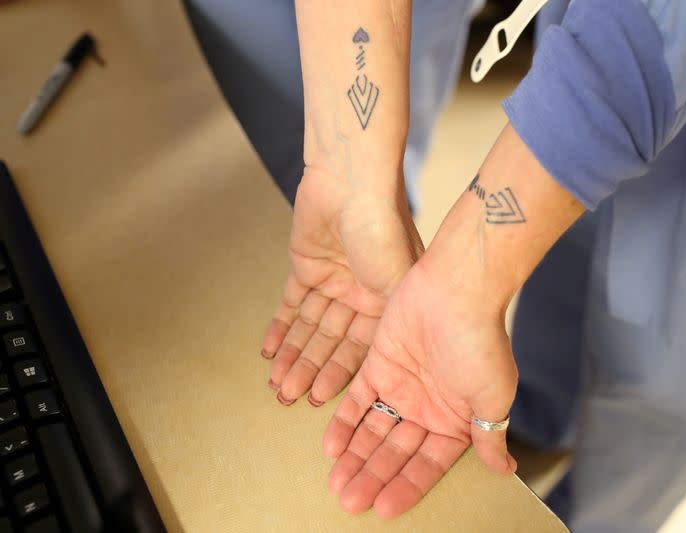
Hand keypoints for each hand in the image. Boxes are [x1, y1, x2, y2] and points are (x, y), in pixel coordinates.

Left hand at [262, 167, 422, 406]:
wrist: (352, 183)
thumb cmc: (383, 230)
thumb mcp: (396, 283)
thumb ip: (391, 321)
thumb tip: (387, 361)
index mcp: (386, 302)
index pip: (360, 348)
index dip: (339, 374)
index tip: (319, 399)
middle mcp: (361, 295)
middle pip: (330, 341)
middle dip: (309, 369)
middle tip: (288, 397)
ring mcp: (333, 280)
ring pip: (309, 327)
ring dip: (293, 354)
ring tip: (276, 383)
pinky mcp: (307, 266)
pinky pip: (292, 303)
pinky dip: (280, 327)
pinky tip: (269, 351)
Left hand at [322, 260, 518, 516]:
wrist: (454, 291)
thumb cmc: (480, 343)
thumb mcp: (492, 398)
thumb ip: (489, 437)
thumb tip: (505, 469)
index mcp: (457, 419)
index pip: (428, 464)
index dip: (407, 486)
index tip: (384, 509)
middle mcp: (428, 406)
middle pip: (396, 451)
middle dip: (374, 477)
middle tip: (349, 501)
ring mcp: (402, 386)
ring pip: (374, 429)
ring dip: (356, 456)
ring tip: (337, 482)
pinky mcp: (379, 364)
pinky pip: (358, 399)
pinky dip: (345, 422)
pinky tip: (331, 446)